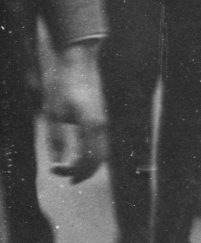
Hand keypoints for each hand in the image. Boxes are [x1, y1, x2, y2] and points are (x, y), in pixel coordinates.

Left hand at [44, 41, 106, 182]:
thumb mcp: (53, 113)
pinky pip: (102, 144)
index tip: (57, 172)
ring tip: (71, 168)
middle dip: (83, 173)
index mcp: (91, 126)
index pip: (88, 161)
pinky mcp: (104, 119)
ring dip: (89, 165)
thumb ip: (56, 140)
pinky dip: (93, 154)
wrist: (80, 63)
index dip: (74, 172)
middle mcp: (103, 127)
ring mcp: (106, 122)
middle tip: (67, 179)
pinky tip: (80, 154)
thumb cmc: (64, 85)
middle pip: (99, 161)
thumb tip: (58, 163)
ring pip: (103, 153)